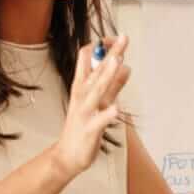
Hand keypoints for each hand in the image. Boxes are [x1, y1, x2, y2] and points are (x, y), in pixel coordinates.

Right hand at [52, 36, 130, 177]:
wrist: (67, 156)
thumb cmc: (83, 126)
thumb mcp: (98, 102)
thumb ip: (113, 85)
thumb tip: (126, 65)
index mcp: (81, 86)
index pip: (87, 58)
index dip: (102, 46)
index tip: (115, 39)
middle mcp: (82, 95)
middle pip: (96, 70)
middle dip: (110, 54)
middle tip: (124, 38)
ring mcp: (85, 112)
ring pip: (97, 91)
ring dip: (107, 76)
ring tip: (118, 62)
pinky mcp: (90, 130)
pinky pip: (99, 121)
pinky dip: (107, 114)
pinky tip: (116, 109)